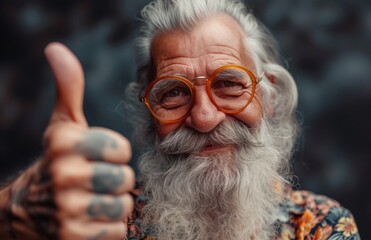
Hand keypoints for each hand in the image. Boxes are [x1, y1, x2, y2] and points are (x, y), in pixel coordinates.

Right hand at [7, 43, 134, 239]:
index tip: (96, 157)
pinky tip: (89, 221)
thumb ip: (68, 88)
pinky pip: (116, 232)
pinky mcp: (74, 237)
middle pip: (125, 179)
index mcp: (64, 143)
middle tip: (94, 182)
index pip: (122, 150)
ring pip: (122, 207)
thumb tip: (56, 49)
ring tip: (92, 201)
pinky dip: (108, 228)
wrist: (28, 209)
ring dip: (113, 205)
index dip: (114, 155)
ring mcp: (68, 209)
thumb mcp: (63, 124)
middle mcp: (64, 174)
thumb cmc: (58, 160)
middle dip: (115, 181)